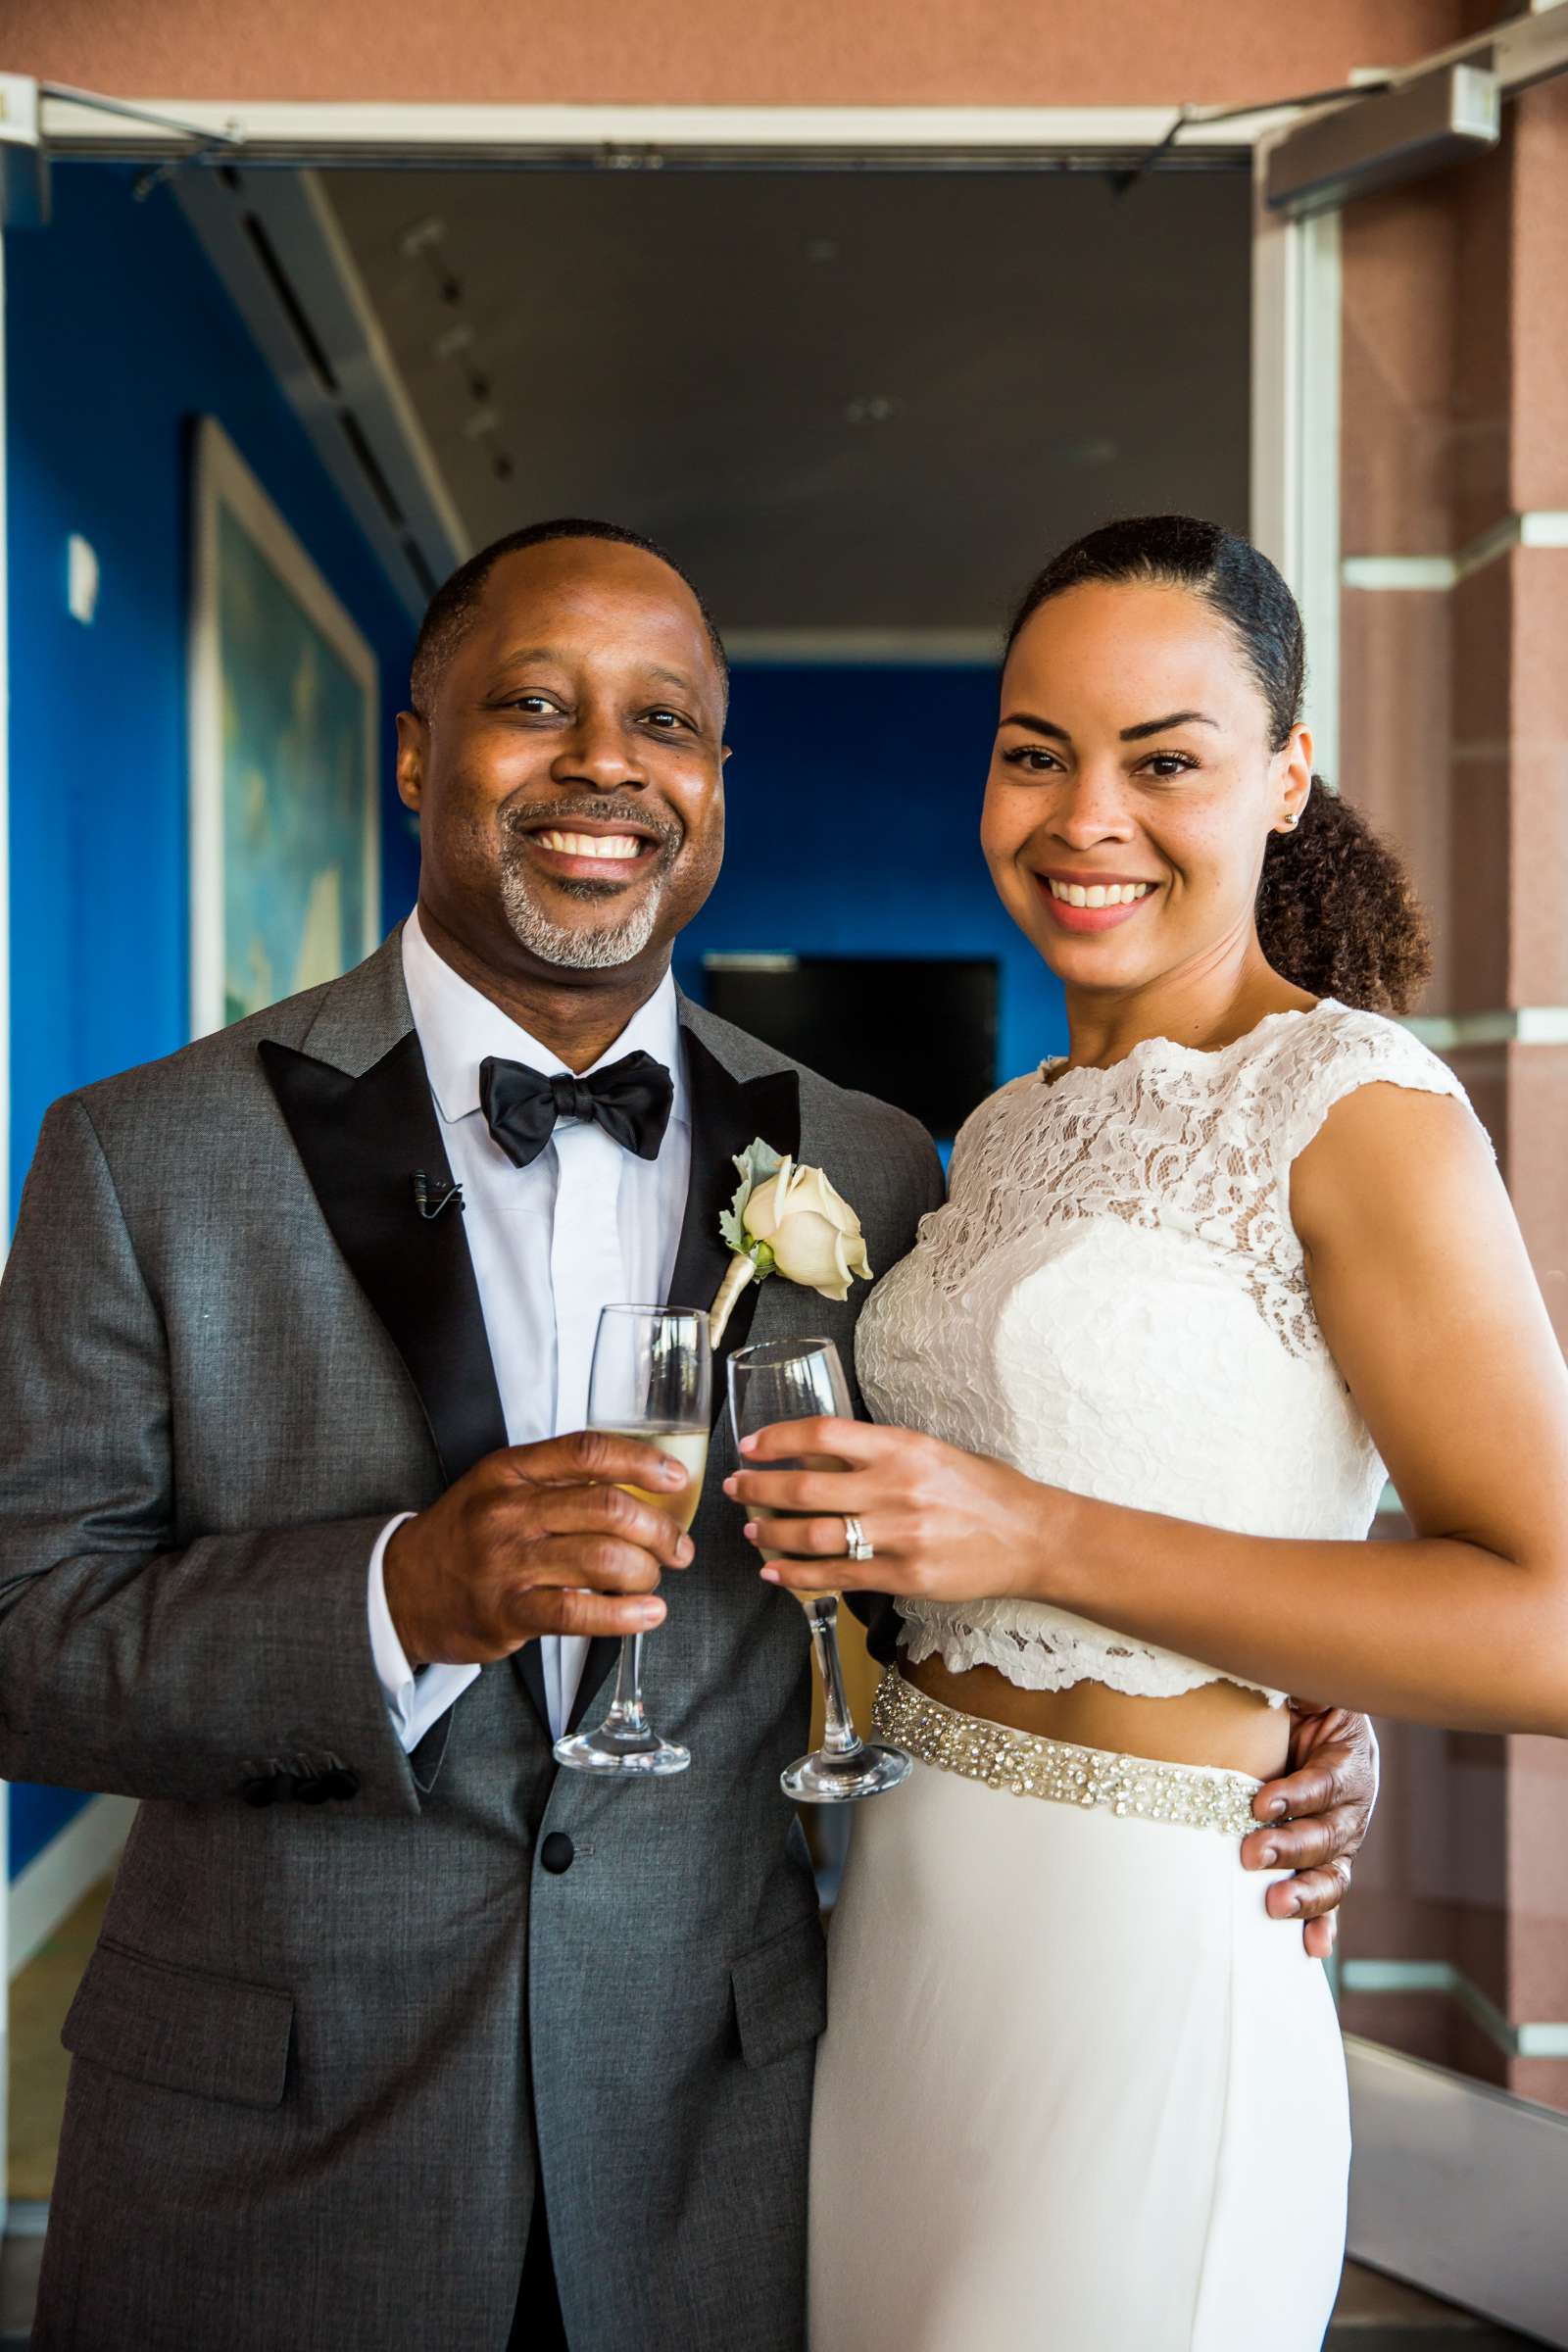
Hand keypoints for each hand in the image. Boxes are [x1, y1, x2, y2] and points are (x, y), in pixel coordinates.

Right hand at [384, 1431, 694, 1667]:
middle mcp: (509, 1510)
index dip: (642, 1463)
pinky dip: (625, 1615)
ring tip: (653, 1580)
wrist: (401, 1589)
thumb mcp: (499, 1487)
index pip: (588, 1452)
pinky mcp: (508, 1612)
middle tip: (676, 1547)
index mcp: (511, 1471)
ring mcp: (507, 1562)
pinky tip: (647, 1614)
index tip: (675, 1479)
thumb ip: (557, 1480)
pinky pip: (579, 1612)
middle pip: (607, 1507)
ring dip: (645, 1571)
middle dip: (659, 1529)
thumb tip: (640, 1487)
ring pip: (602, 1558)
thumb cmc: (465, 1536)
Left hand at [723, 1416, 1049, 1599]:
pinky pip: (836, 1576)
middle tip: (736, 1488)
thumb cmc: (982, 1490)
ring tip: (753, 1531)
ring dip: (771, 1534)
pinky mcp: (903, 1577)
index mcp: (903, 1447)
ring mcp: (899, 1536)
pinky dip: (798, 1576)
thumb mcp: (931, 1452)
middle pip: (805, 1488)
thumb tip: (816, 1456)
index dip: (777, 1439)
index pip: (823, 1435)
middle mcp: (896, 1488)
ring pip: (812, 1536)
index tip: (751, 1445)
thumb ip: (878, 1454)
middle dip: (759, 1488)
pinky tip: (775, 1572)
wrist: (1032, 1537)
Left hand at [1242, 1702, 1377, 1958]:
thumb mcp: (1302, 1683)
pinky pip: (1329, 1898)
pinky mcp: (1327, 1863)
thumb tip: (1276, 1672)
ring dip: (1306, 1893)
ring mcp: (1342, 1839)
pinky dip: (1323, 1924)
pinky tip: (1312, 1948)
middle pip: (1329, 1833)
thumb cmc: (1296, 1700)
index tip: (1259, 1802)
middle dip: (1291, 1847)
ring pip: (1332, 1872)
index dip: (1298, 1793)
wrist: (1306, 1720)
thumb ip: (1297, 1685)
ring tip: (1275, 1905)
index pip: (1326, 1780)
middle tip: (1251, 1855)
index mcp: (1348, 1758)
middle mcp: (1352, 1804)